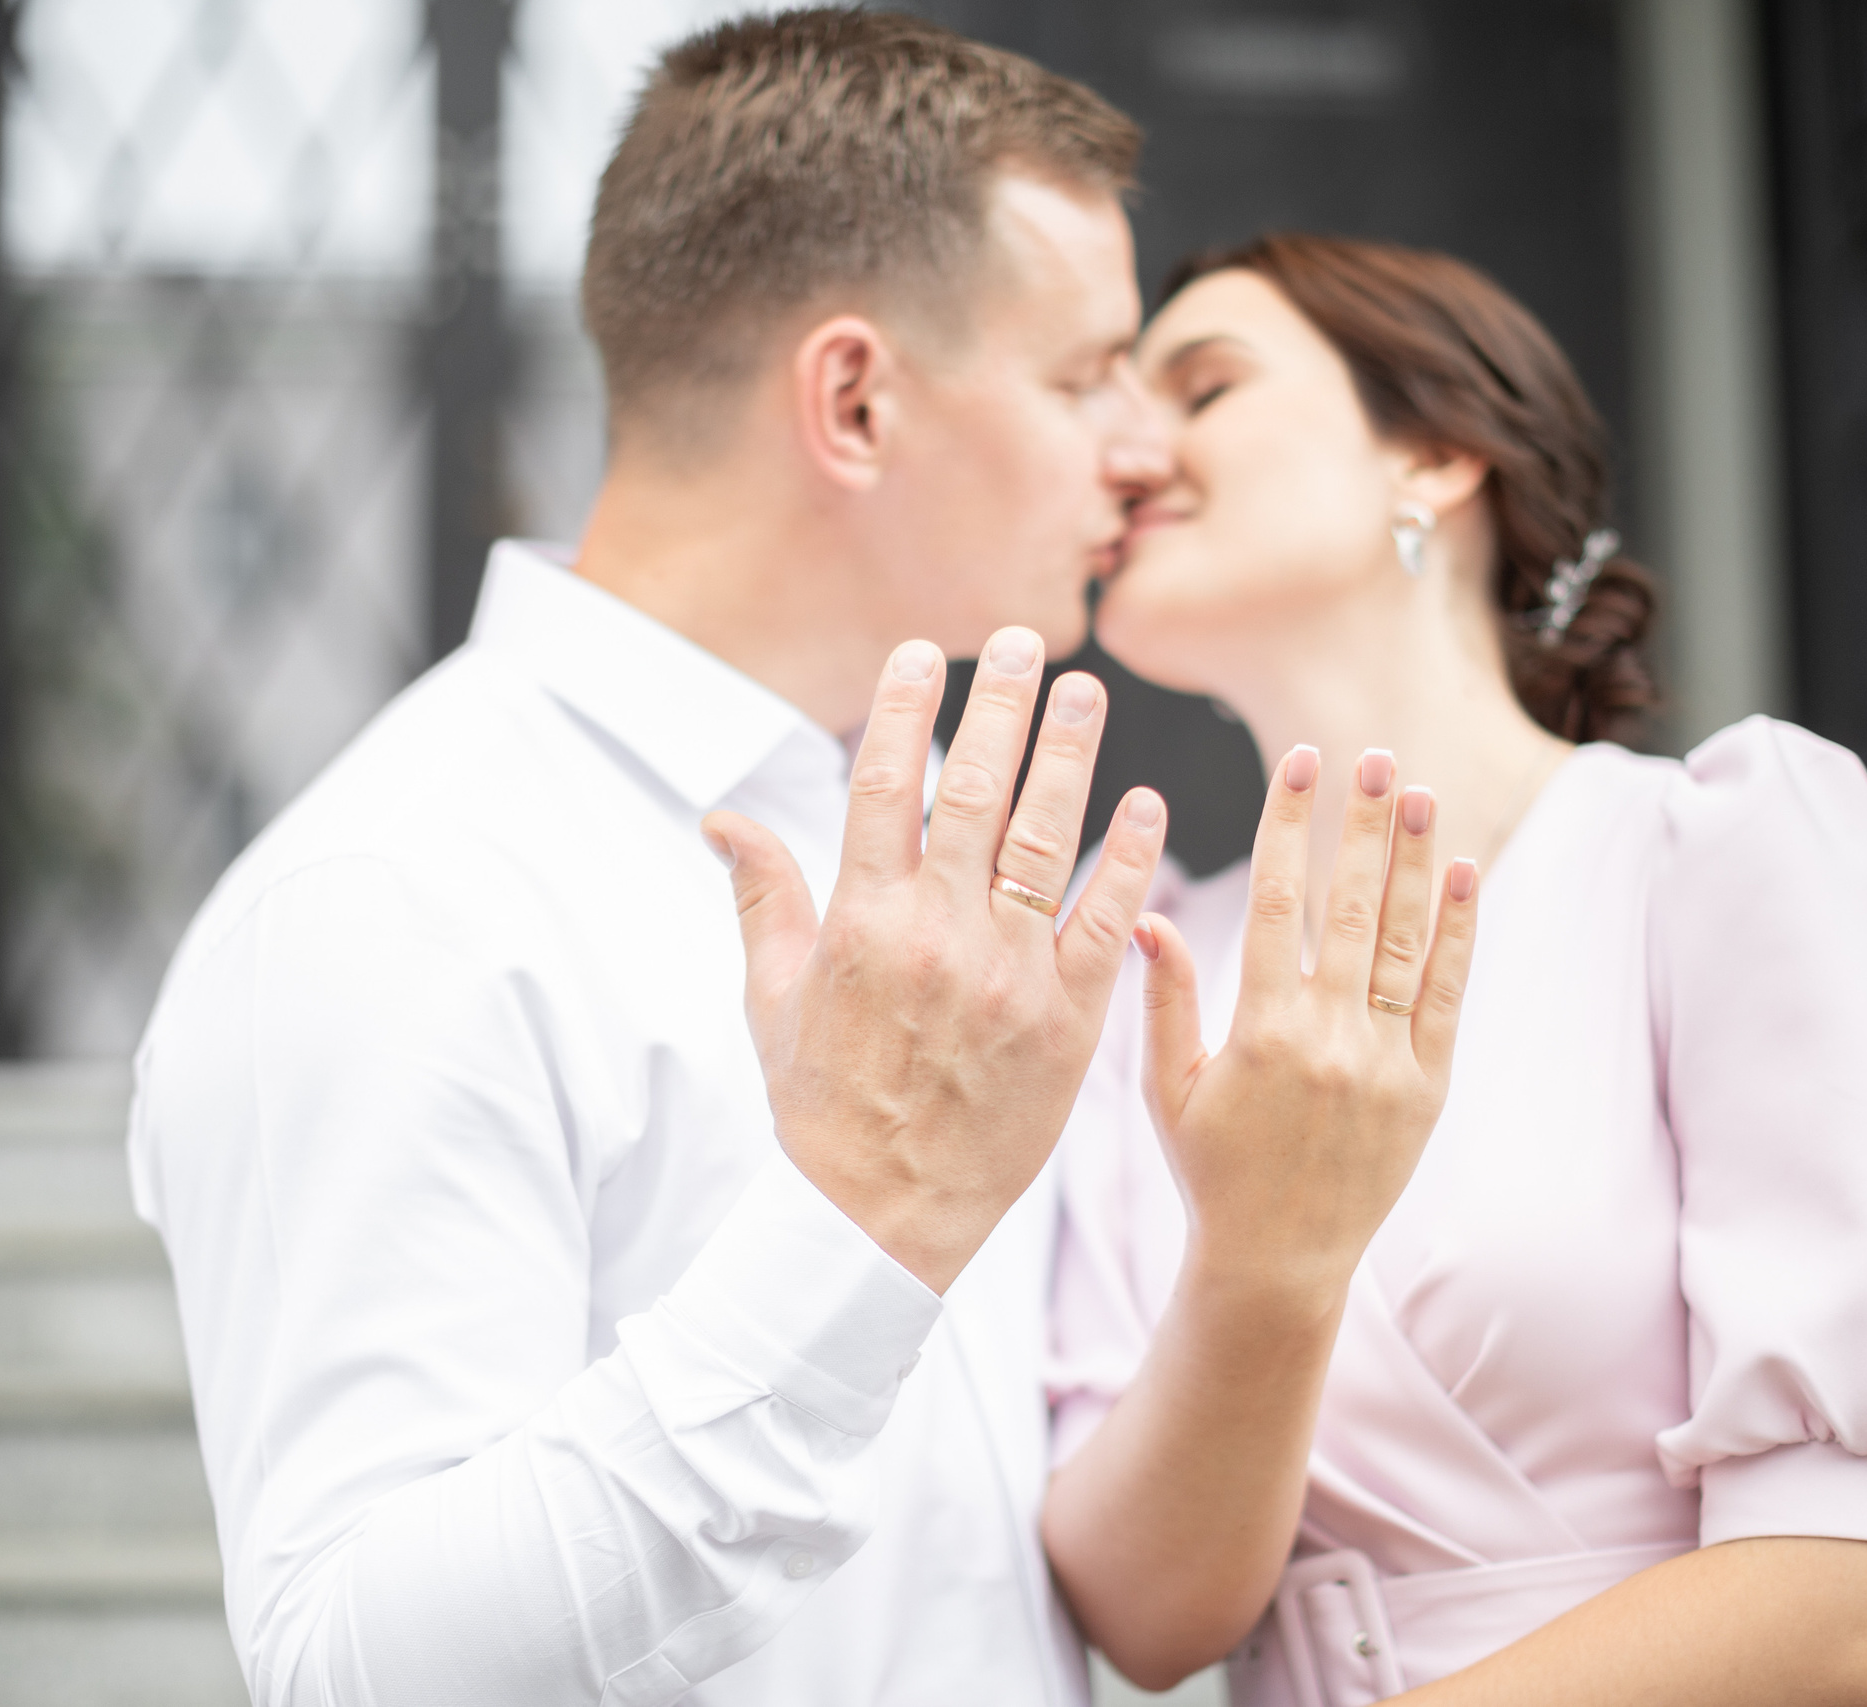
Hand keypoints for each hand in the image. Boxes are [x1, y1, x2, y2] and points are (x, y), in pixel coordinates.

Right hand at [702, 629, 1167, 1291]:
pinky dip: (1127, 861)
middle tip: (1025, 641)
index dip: (906, 711)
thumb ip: (762, 898)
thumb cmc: (822, 1106)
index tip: (926, 651)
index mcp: (860, 925)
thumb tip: (720, 818)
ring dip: (1067, 757)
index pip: (884, 788)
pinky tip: (1145, 802)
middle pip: (972, 794)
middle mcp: (936, 937)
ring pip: (1043, 841)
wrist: (881, 1220)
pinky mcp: (1067, 1021)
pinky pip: (1105, 923)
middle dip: (999, 708)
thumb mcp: (773, 1000)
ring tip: (1086, 691)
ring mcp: (1007, 977)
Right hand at [1137, 746, 1477, 1300]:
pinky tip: (1463, 872)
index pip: (1276, 899)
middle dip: (1362, 823)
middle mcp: (1329, 1038)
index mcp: (1260, 1030)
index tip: (1299, 763)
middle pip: (1348, 904)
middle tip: (1374, 754)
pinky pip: (1446, 996)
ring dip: (1413, 860)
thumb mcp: (1167, 1090)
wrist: (1278, 1264)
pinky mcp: (1427, 1087)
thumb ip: (1165, 999)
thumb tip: (1149, 915)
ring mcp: (1385, 1062)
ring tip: (1418, 792)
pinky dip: (1458, 932)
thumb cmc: (1211, 1174)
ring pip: (1402, 939)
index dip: (1289, 823)